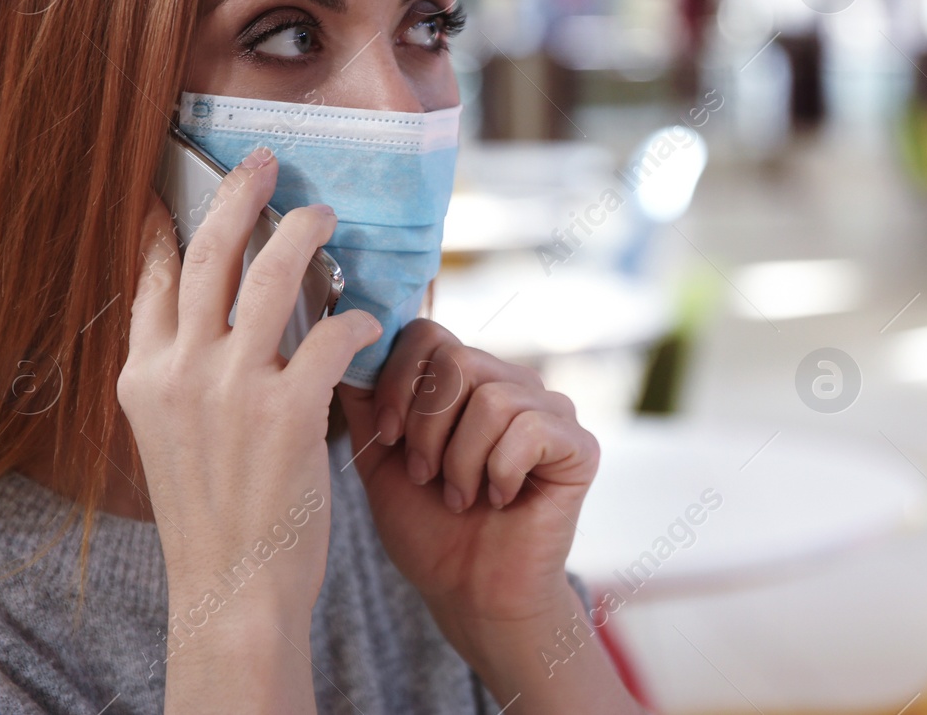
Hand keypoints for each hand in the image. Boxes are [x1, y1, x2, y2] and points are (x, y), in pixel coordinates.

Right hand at [119, 146, 381, 712]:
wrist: (231, 590)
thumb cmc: (212, 518)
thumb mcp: (169, 439)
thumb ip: (182, 376)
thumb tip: (210, 322)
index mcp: (142, 377)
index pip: (152, 277)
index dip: (169, 225)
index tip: (181, 188)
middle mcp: (179, 372)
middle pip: (207, 255)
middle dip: (237, 196)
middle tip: (266, 163)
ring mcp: (231, 388)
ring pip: (269, 276)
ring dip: (302, 235)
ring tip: (323, 215)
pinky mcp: (288, 411)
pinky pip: (331, 334)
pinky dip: (356, 318)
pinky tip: (371, 318)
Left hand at [336, 321, 598, 627]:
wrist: (469, 593)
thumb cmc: (429, 529)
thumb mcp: (380, 458)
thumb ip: (367, 401)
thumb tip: (347, 344)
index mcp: (467, 380)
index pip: (428, 334)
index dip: (398, 380)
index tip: (387, 435)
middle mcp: (512, 384)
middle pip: (458, 360)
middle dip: (426, 426)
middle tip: (427, 475)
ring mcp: (551, 410)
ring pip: (492, 398)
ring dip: (462, 460)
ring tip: (461, 496)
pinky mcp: (579, 445)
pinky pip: (530, 430)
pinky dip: (500, 473)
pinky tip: (501, 499)